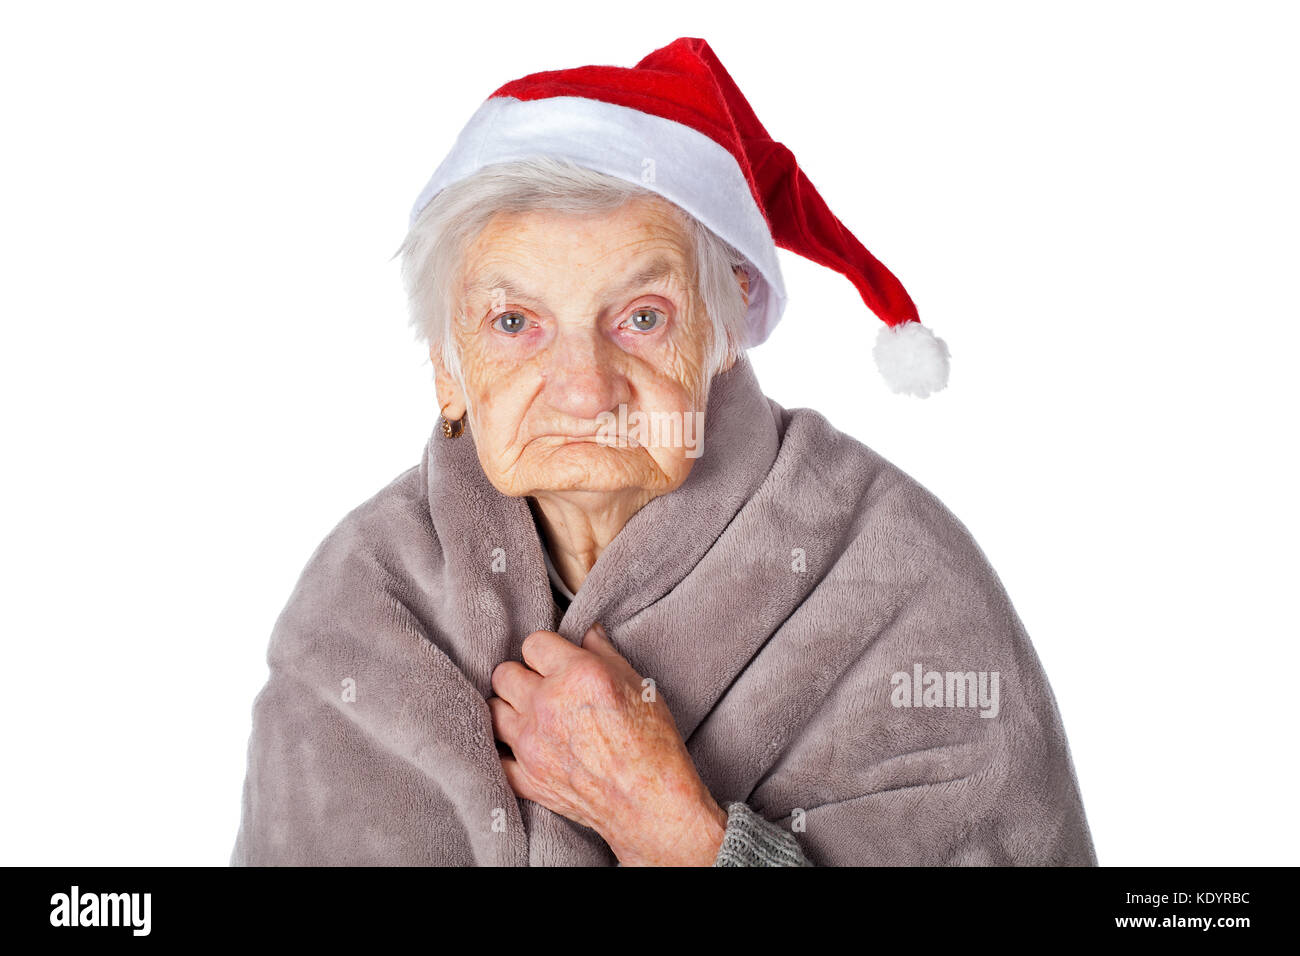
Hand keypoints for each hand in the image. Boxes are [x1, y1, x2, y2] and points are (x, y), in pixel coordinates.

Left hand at [488, 622, 727, 865]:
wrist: (650, 802)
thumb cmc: (652, 743)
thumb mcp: (638, 685)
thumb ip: (605, 654)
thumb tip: (589, 632)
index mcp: (575, 675)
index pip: (533, 643)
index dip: (546, 650)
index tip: (555, 661)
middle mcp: (546, 704)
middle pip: (503, 673)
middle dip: (521, 675)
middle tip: (540, 686)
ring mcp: (531, 744)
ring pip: (493, 710)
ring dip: (509, 708)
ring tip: (530, 715)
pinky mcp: (526, 778)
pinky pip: (495, 756)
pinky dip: (505, 751)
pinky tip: (520, 747)